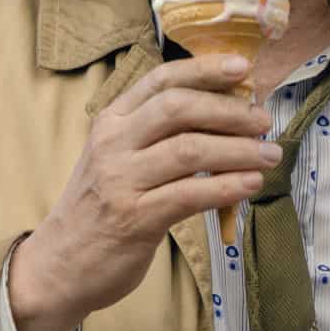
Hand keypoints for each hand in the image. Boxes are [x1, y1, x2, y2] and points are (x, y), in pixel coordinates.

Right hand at [7, 54, 278, 330]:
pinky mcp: (134, 218)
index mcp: (111, 120)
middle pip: (178, 108)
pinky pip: (189, 194)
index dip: (204, 69)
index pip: (160, 80)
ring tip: (269, 155)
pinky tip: (250, 184)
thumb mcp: (117, 157)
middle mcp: (113, 143)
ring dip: (239, 150)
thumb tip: (224, 114)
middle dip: (229, 111)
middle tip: (264, 121)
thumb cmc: (99, 207)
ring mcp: (121, 180)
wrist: (59, 263)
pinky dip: (226, 187)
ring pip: (190, 150)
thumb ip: (156, 134)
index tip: (241, 67)